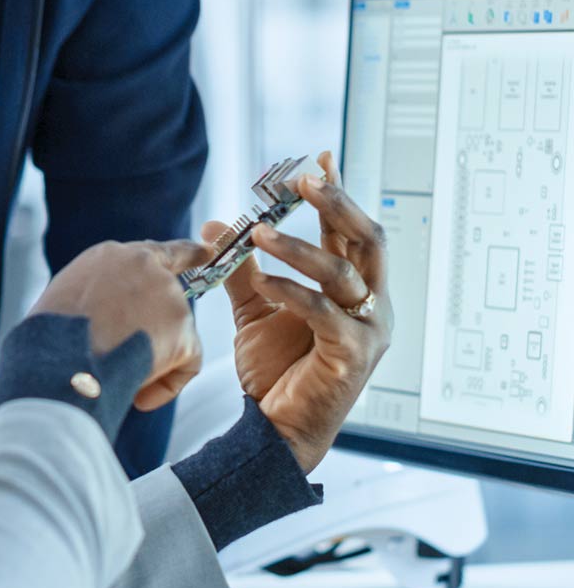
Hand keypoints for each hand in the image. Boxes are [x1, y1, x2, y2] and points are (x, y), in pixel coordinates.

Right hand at [30, 238, 210, 409]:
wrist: (59, 359)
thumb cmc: (48, 340)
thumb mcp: (66, 299)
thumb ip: (98, 296)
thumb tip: (108, 321)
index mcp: (111, 255)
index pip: (154, 251)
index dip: (182, 255)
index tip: (204, 252)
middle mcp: (144, 264)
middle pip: (169, 294)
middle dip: (158, 325)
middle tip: (132, 354)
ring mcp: (167, 293)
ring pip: (175, 332)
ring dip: (153, 356)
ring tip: (114, 375)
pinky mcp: (182, 326)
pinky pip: (188, 361)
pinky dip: (168, 382)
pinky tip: (140, 395)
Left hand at [208, 151, 391, 472]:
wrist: (274, 430)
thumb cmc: (275, 370)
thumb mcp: (255, 309)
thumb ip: (242, 268)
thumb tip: (216, 223)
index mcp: (353, 288)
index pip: (349, 230)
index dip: (339, 192)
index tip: (321, 156)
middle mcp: (371, 304)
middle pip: (367, 239)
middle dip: (337, 203)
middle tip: (303, 179)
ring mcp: (367, 329)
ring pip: (342, 271)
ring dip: (299, 246)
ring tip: (259, 230)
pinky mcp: (353, 354)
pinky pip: (324, 311)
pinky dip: (292, 291)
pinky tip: (264, 280)